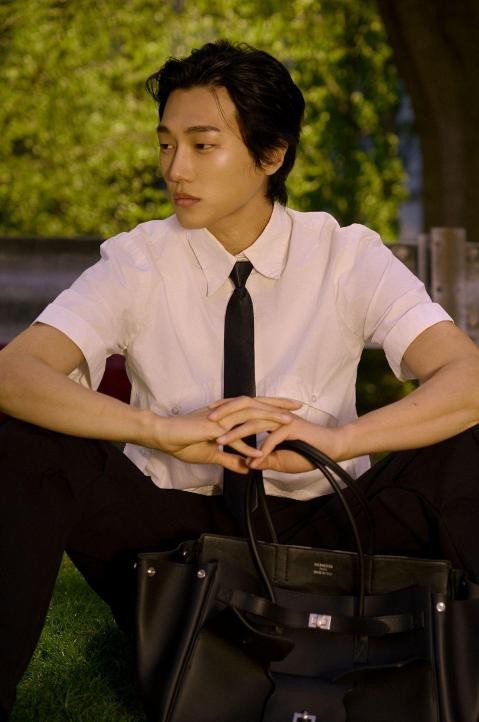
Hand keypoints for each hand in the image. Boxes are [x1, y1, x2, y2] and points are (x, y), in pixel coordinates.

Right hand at [147, 396, 300, 471]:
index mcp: (227, 415)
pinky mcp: (212, 430)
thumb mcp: (212, 454)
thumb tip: (246, 468)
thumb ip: (230, 460)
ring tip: (288, 423)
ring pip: (249, 416)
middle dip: (278, 405)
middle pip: (257, 405)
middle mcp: (226, 413)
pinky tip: (260, 454)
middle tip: (298, 405)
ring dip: (269, 419)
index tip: (290, 408)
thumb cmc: (184, 441)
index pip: (254, 407)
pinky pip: (233, 438)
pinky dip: (247, 446)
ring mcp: (220, 420)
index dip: (272, 406)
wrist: (165, 436)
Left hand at [209, 396, 342, 473]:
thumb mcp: (281, 460)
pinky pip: (274, 438)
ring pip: (255, 422)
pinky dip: (262, 449)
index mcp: (269, 417)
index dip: (226, 410)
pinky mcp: (294, 429)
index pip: (243, 409)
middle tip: (207, 421)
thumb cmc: (308, 452)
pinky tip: (253, 460)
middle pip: (246, 408)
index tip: (208, 417)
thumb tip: (248, 464)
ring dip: (237, 432)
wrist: (331, 449)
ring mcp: (284, 420)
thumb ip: (265, 460)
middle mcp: (275, 414)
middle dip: (225, 414)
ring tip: (221, 441)